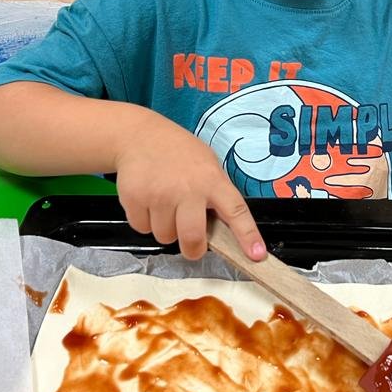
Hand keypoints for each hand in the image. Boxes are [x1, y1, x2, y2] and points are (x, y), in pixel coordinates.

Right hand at [114, 118, 266, 262]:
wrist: (139, 136)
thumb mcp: (207, 164)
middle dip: (192, 249)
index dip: (247, 236)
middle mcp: (187, 188)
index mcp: (212, 180)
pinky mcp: (135, 198)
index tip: (256, 255)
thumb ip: (216, 194)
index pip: (236, 211)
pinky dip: (145, 221)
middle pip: (192, 239)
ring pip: (164, 237)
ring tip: (165, 204)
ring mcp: (159, 194)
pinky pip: (142, 228)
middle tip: (192, 242)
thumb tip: (224, 230)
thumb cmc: (178, 153)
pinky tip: (148, 200)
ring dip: (165, 228)